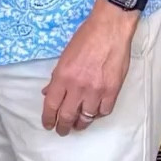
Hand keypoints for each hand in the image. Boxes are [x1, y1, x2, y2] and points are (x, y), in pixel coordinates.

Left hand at [41, 2, 136, 136]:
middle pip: (67, 116)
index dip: (48, 118)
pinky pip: (104, 111)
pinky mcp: (112, 90)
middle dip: (63, 127)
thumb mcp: (65, 56)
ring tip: (78, 124)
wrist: (110, 28)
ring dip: (80, 123)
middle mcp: (78, 86)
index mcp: (63, 76)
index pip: (51, 105)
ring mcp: (96, 90)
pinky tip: (94, 112)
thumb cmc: (86, 38)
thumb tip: (48, 93)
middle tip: (62, 131)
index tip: (48, 125)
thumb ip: (56, 77)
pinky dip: (98, 114)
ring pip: (86, 117)